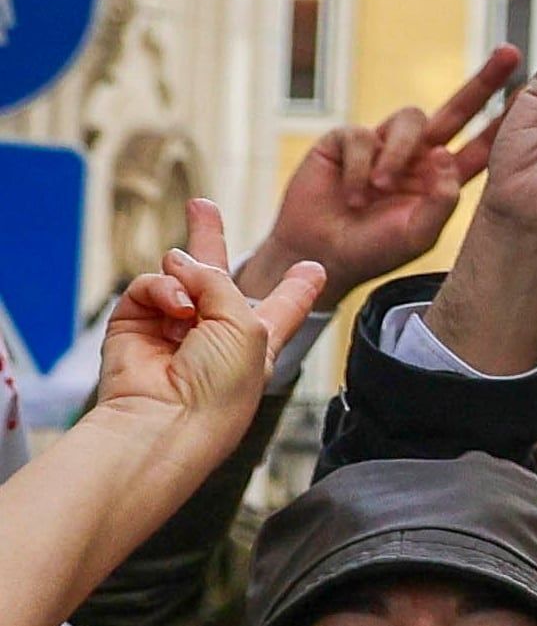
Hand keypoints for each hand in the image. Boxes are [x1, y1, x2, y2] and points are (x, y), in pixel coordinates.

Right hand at [88, 199, 328, 442]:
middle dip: (209, 239)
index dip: (297, 288)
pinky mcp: (133, 324)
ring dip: (187, 276)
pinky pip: (149, 287)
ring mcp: (171, 327)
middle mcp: (215, 331)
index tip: (313, 268)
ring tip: (189, 305)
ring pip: (177, 274)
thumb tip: (176, 261)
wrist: (166, 419)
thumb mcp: (248, 327)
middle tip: (202, 206)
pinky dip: (161, 290)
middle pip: (215, 276)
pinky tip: (174, 308)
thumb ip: (220, 282)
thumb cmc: (221, 386)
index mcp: (257, 340)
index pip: (282, 306)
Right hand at [244, 53, 508, 303]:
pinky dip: (359, 167)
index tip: (532, 96)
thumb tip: (447, 154)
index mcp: (441, 177)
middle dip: (484, 82)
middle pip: (457, 110)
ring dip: (397, 154)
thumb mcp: (419, 233)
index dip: (504, 122)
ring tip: (380, 188)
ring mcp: (383, 143)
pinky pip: (362, 136)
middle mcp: (418, 155)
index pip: (482, 145)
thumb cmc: (373, 248)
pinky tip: (352, 195)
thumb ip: (441, 200)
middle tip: (510, 54)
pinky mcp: (346, 139)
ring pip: (411, 119)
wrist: (321, 255)